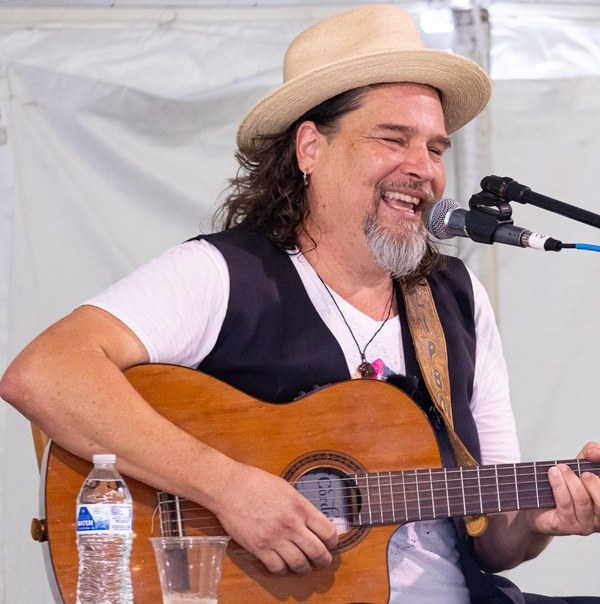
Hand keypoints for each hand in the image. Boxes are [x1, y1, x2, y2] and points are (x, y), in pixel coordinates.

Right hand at [212, 462, 338, 574]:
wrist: (229, 488)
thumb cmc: (255, 483)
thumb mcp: (286, 488)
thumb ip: (300, 505)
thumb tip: (311, 519)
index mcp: (300, 506)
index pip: (328, 531)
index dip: (333, 541)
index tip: (331, 543)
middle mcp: (291, 524)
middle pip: (318, 552)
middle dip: (324, 559)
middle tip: (323, 560)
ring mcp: (275, 538)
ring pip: (300, 564)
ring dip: (305, 568)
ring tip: (305, 566)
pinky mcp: (259, 548)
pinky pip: (278, 568)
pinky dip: (284, 570)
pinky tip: (284, 565)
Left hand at [527, 441, 599, 535]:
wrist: (538, 507)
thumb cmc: (564, 486)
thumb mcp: (580, 466)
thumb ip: (591, 454)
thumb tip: (594, 452)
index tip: (592, 455)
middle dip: (592, 482)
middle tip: (580, 471)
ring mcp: (587, 524)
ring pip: (583, 500)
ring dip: (569, 480)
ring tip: (559, 469)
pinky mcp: (569, 526)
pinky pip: (566, 504)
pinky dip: (559, 485)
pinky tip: (553, 474)